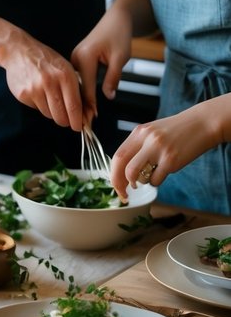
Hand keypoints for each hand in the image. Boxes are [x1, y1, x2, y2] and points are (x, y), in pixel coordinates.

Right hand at [3, 40, 83, 131]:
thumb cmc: (46, 60)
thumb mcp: (65, 68)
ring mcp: (35, 89)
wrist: (19, 51)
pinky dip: (39, 105)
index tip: (79, 126)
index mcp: (65, 75)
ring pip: (49, 114)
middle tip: (65, 118)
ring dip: (52, 111)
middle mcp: (50, 83)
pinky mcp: (23, 95)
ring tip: (49, 97)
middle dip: (65, 121)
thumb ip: (75, 89)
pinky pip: (36, 109)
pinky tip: (37, 92)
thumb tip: (84, 112)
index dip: (77, 121)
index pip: (74, 107)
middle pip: (61, 116)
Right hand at [71, 12, 132, 126]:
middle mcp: (74, 59)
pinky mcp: (74, 62)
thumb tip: (108, 97)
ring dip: (77, 102)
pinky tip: (80, 105)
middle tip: (83, 127)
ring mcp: (72, 60)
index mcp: (85, 57)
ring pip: (73, 86)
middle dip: (79, 108)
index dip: (88, 106)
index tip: (89, 122)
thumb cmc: (119, 35)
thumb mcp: (120, 57)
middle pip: (75, 89)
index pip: (86, 87)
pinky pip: (74, 81)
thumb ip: (113, 77)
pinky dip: (78, 93)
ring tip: (81, 120)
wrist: (114, 19)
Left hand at [110, 103, 227, 200]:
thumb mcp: (153, 133)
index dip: (113, 174)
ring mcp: (159, 150)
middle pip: (123, 167)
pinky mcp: (171, 161)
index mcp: (139, 132)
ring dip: (141, 182)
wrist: (202, 124)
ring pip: (137, 176)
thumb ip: (138, 147)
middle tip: (124, 193)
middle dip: (120, 184)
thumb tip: (123, 172)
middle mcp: (146, 140)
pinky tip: (165, 171)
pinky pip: (155, 180)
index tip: (116, 185)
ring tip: (151, 174)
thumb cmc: (177, 131)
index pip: (117, 156)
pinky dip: (156, 181)